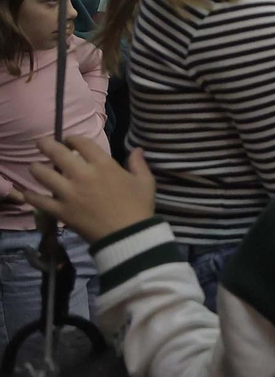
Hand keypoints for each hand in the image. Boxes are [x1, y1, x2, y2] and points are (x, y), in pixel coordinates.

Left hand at [20, 139, 155, 243]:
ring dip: (36, 168)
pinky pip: (39, 201)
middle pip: (57, 153)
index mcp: (104, 165)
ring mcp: (69, 193)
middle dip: (46, 144)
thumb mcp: (145, 182)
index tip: (69, 141)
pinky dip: (30, 196)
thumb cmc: (139, 207)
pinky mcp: (61, 211)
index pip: (82, 143)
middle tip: (41, 143)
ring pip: (43, 174)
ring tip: (35, 168)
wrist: (128, 237)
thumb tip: (137, 149)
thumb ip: (138, 164)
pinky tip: (27, 193)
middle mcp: (83, 175)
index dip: (72, 139)